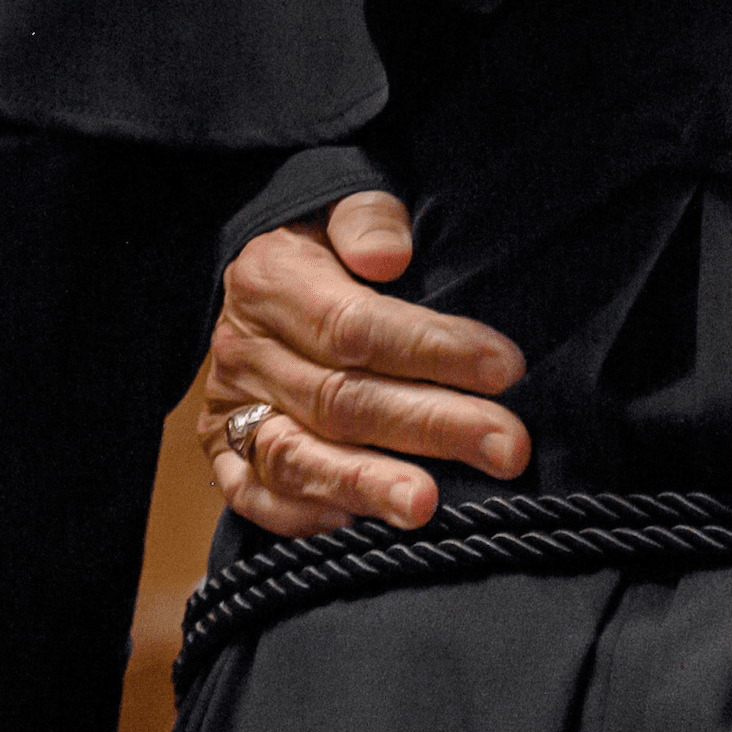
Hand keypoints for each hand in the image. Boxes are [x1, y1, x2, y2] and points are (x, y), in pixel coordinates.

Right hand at [200, 192, 528, 536]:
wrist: (260, 274)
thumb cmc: (327, 243)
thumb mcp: (341, 205)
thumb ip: (367, 219)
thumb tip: (389, 255)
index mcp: (271, 282)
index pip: (356, 325)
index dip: (433, 350)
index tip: (506, 369)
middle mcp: (244, 350)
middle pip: (342, 399)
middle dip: (432, 426)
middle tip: (508, 447)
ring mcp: (228, 408)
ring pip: (297, 456)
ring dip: (367, 485)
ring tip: (428, 507)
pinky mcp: (223, 454)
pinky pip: (255, 496)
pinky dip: (304, 516)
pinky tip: (360, 526)